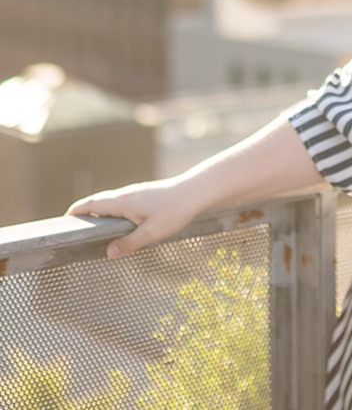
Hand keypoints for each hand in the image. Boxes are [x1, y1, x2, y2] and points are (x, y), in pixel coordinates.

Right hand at [67, 176, 204, 259]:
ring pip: (110, 200)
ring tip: (91, 228)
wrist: (195, 191)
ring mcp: (136, 192)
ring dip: (98, 211)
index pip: (92, 204)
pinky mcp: (145, 194)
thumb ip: (129, 243)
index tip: (64, 220)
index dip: (76, 211)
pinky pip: (121, 201)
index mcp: (123, 202)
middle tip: (74, 227)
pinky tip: (117, 222)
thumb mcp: (152, 232)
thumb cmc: (175, 211)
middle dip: (84, 212)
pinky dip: (111, 210)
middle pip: (98, 201)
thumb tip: (108, 253)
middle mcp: (126, 194)